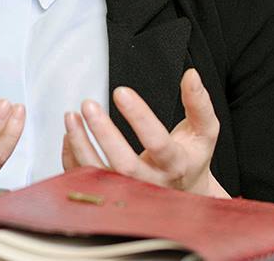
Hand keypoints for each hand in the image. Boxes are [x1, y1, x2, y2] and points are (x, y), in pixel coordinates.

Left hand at [62, 68, 228, 197]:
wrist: (186, 198)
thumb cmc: (191, 159)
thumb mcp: (204, 132)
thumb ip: (199, 104)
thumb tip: (191, 75)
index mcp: (176, 165)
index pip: (158, 143)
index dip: (139, 118)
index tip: (121, 92)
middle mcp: (152, 184)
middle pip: (125, 164)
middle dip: (104, 133)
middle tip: (88, 104)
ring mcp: (129, 193)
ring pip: (100, 175)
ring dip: (81, 145)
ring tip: (71, 117)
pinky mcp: (111, 196)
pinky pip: (86, 182)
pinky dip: (73, 158)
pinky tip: (69, 135)